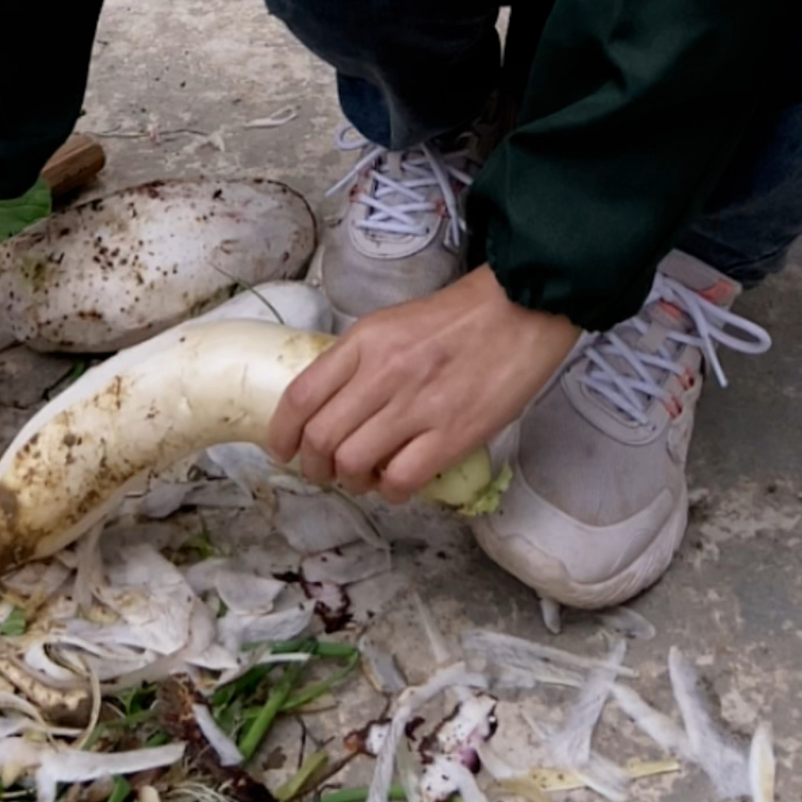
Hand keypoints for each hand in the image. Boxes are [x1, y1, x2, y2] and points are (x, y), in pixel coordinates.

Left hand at [267, 264, 578, 502]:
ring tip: (362, 478)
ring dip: (350, 481)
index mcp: (365, 340)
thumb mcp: (394, 323)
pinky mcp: (453, 434)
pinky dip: (389, 491)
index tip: (283, 450)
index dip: (281, 433)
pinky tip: (396, 484)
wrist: (520, 309)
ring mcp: (418, 406)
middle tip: (324, 472)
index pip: (301, 396)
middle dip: (314, 467)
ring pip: (353, 464)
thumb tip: (333, 406)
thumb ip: (361, 360)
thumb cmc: (458, 317)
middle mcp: (383, 373)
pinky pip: (401, 480)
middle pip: (321, 438)